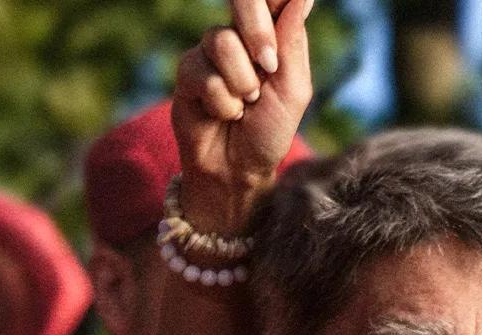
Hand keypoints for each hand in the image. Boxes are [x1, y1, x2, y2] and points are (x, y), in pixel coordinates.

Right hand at [170, 0, 314, 232]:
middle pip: (244, 2)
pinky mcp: (187, 73)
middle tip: (268, 67)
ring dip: (240, 81)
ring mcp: (210, 53)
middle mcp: (240, 36)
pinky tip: (224, 114)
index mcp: (273, 34)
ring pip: (220, 41)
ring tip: (245, 104)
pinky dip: (221, 101)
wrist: (237, 170)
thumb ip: (293, 41)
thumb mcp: (293, 88)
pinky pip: (201, 73)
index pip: (273, 0)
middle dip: (257, 33)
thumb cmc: (269, 131)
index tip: (276, 29)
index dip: (273, 1)